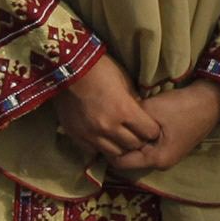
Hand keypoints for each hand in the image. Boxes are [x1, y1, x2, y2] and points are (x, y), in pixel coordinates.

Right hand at [50, 56, 161, 182]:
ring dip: (120, 146)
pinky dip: (100, 147)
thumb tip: (141, 117)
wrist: (67, 67)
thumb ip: (134, 103)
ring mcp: (90, 133)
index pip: (149, 132)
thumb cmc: (100, 69)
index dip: (152, 130)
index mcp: (124, 110)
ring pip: (114, 153)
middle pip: (133, 145)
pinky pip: (93, 151)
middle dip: (139, 140)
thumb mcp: (125, 82)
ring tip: (120, 138)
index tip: (150, 127)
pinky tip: (102, 138)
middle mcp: (108, 126)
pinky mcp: (75, 135)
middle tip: (137, 134)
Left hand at [104, 79, 219, 176]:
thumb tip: (112, 122)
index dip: (108, 147)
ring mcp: (169, 156)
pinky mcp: (172, 147)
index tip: (102, 131)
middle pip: (130, 158)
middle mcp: (162, 163)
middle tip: (110, 126)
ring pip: (139, 151)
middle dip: (120, 144)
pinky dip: (142, 137)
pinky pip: (149, 146)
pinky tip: (138, 123)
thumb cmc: (183, 106)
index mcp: (157, 159)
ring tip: (122, 123)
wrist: (212, 99)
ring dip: (132, 139)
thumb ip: (129, 121)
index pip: (120, 162)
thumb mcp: (151, 110)